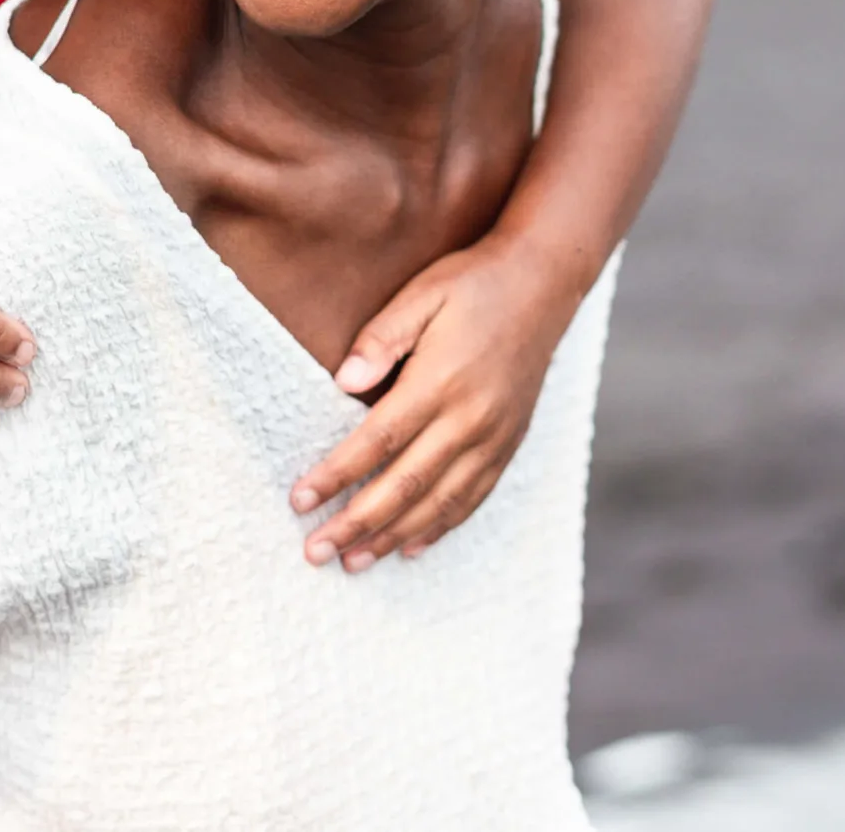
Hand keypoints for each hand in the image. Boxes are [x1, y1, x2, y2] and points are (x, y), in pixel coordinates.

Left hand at [290, 235, 582, 572]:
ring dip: (393, 536)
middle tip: (316, 550)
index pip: (377, 442)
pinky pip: (473, 498)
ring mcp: (494, 437)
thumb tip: (342, 382)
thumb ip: (381, 338)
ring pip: (439, 503)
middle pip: (405, 485)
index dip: (337, 476)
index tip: (301, 500)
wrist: (544, 283)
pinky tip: (410, 546)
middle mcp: (470, 419)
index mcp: (440, 382)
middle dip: (356, 523)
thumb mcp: (422, 294)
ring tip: (354, 562)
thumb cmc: (472, 285)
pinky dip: (440, 527)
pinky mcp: (509, 444)